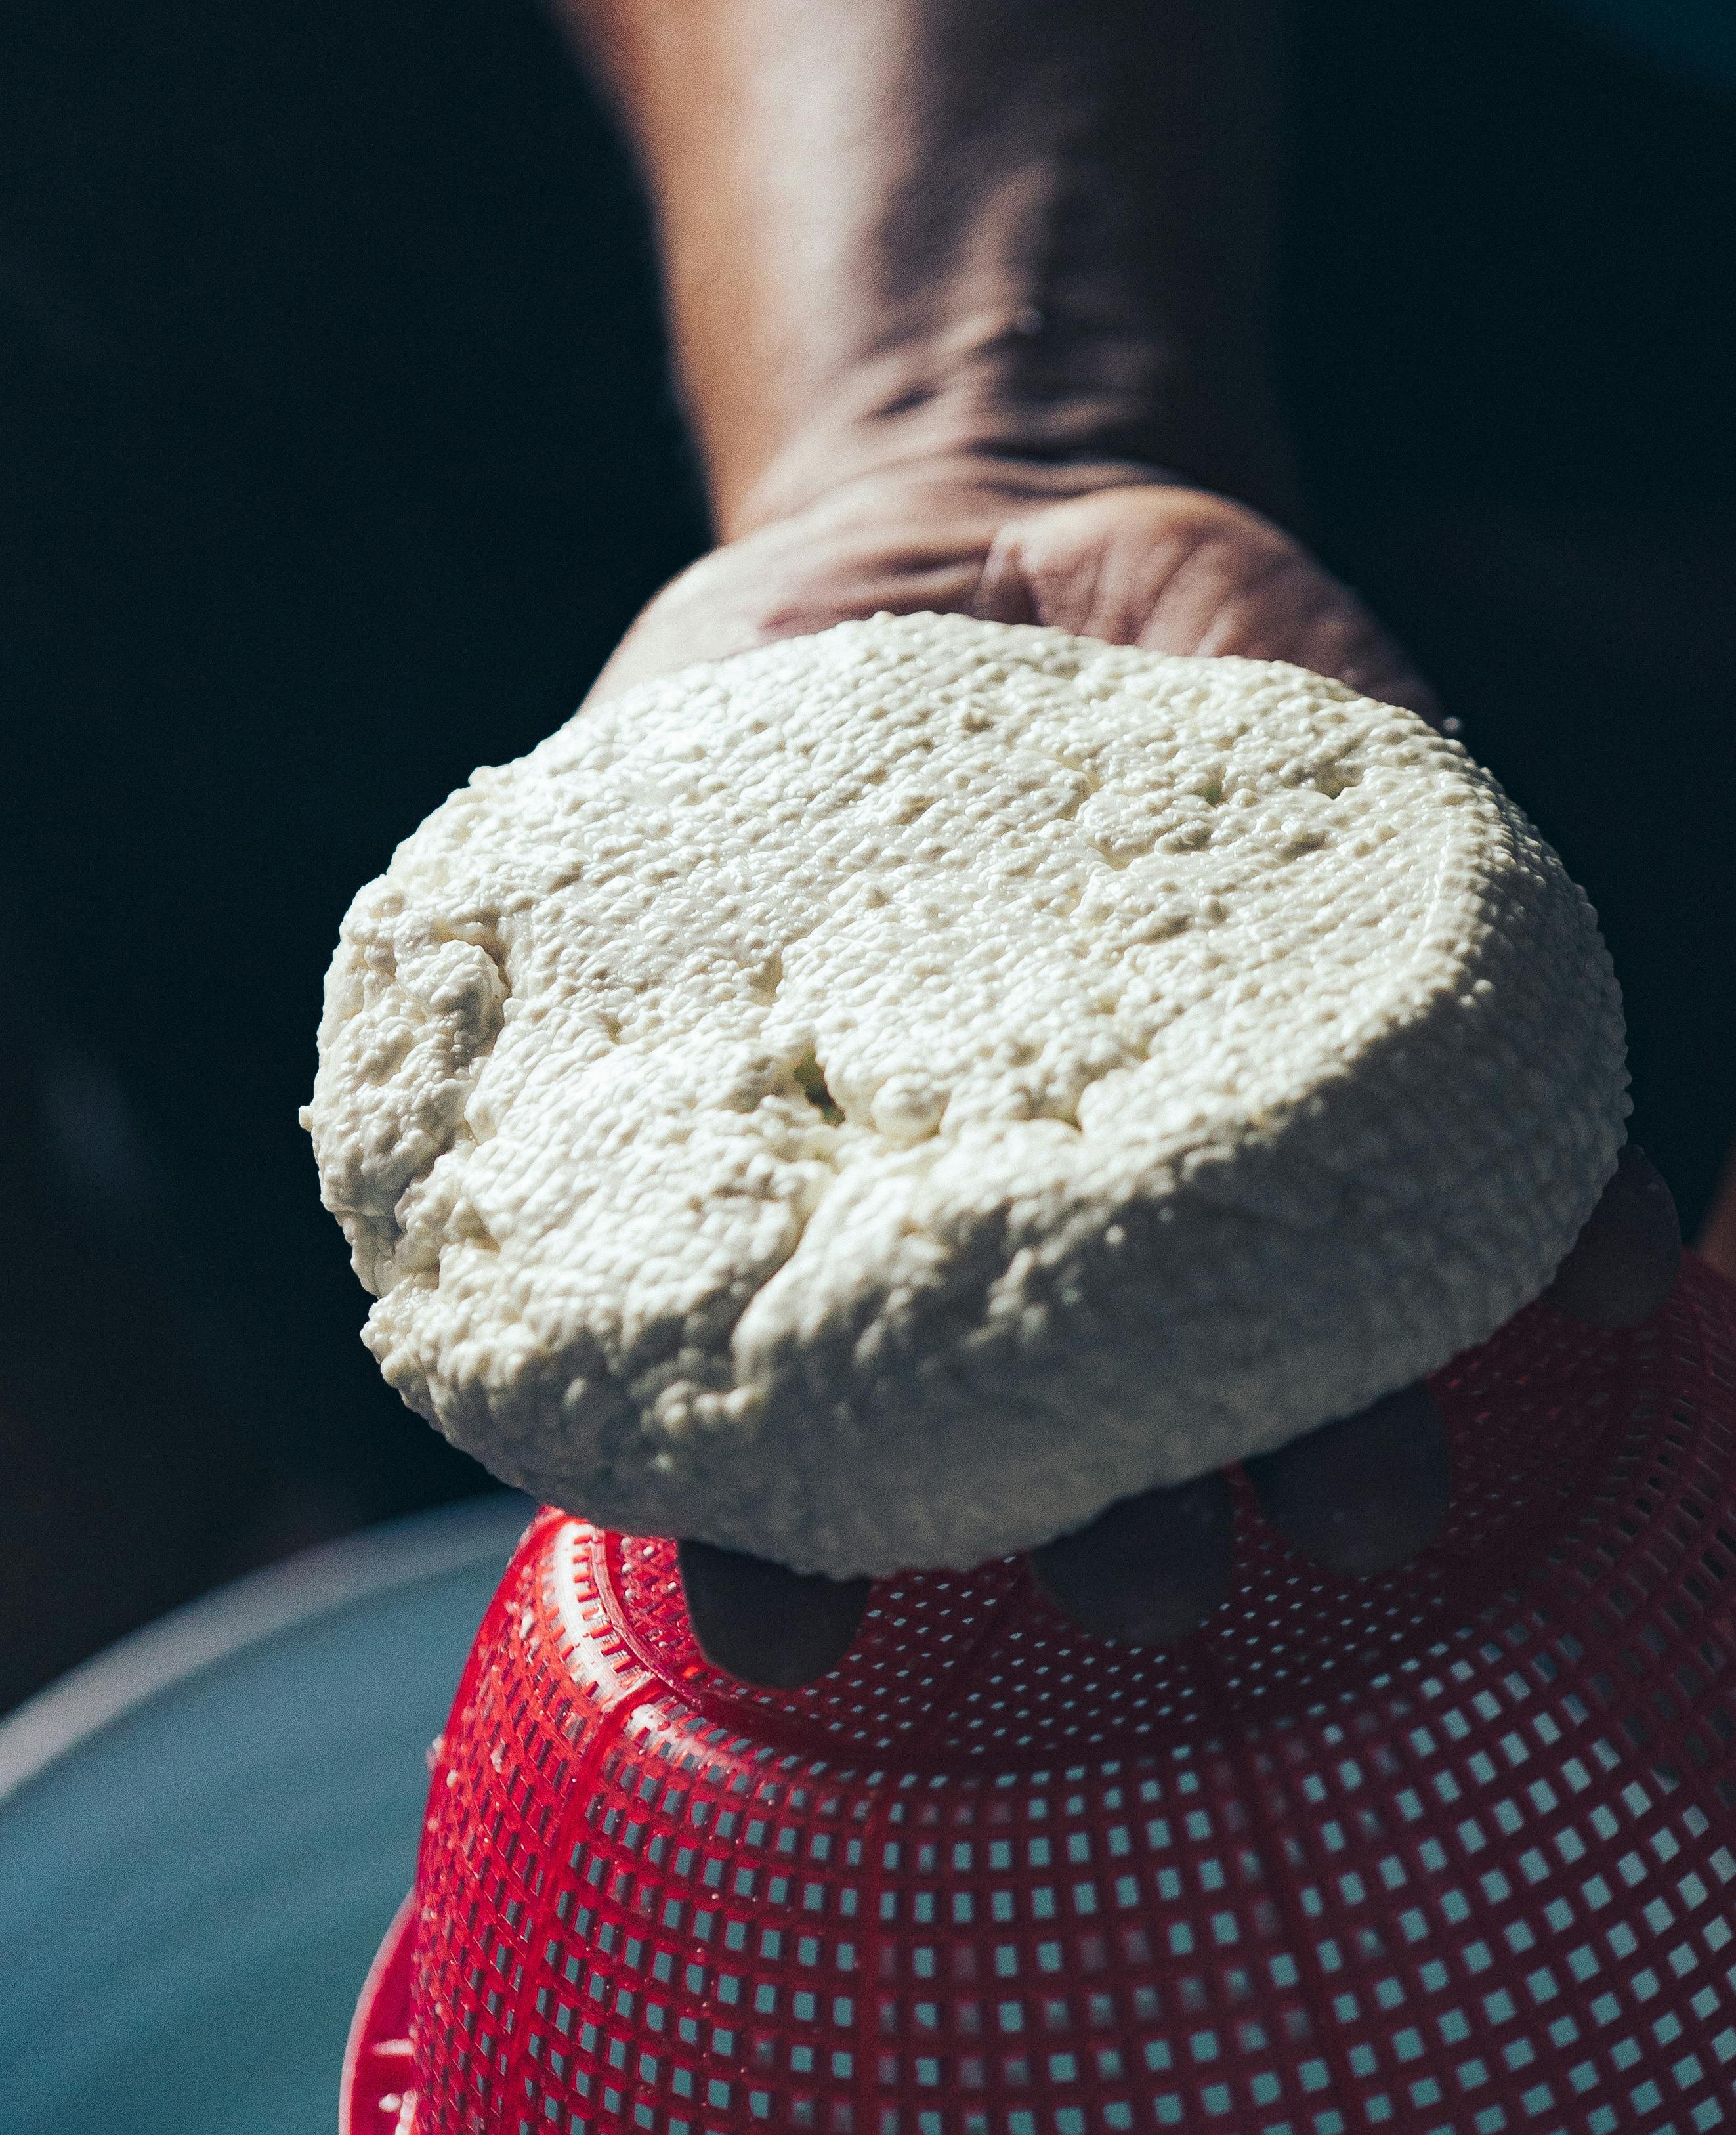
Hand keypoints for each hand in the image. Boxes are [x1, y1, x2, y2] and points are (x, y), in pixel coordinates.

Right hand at [588, 464, 1683, 1681]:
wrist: (982, 508)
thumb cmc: (769, 691)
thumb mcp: (624, 805)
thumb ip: (574, 954)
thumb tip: (444, 1141)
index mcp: (868, 1192)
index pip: (833, 1413)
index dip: (802, 1540)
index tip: (792, 1626)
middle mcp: (1062, 1196)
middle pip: (1098, 1416)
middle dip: (1122, 1524)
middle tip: (1138, 1585)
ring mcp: (1237, 1104)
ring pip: (1311, 1318)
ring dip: (1350, 1424)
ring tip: (1367, 1497)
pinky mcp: (1390, 983)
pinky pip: (1505, 1122)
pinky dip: (1570, 1203)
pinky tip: (1609, 1257)